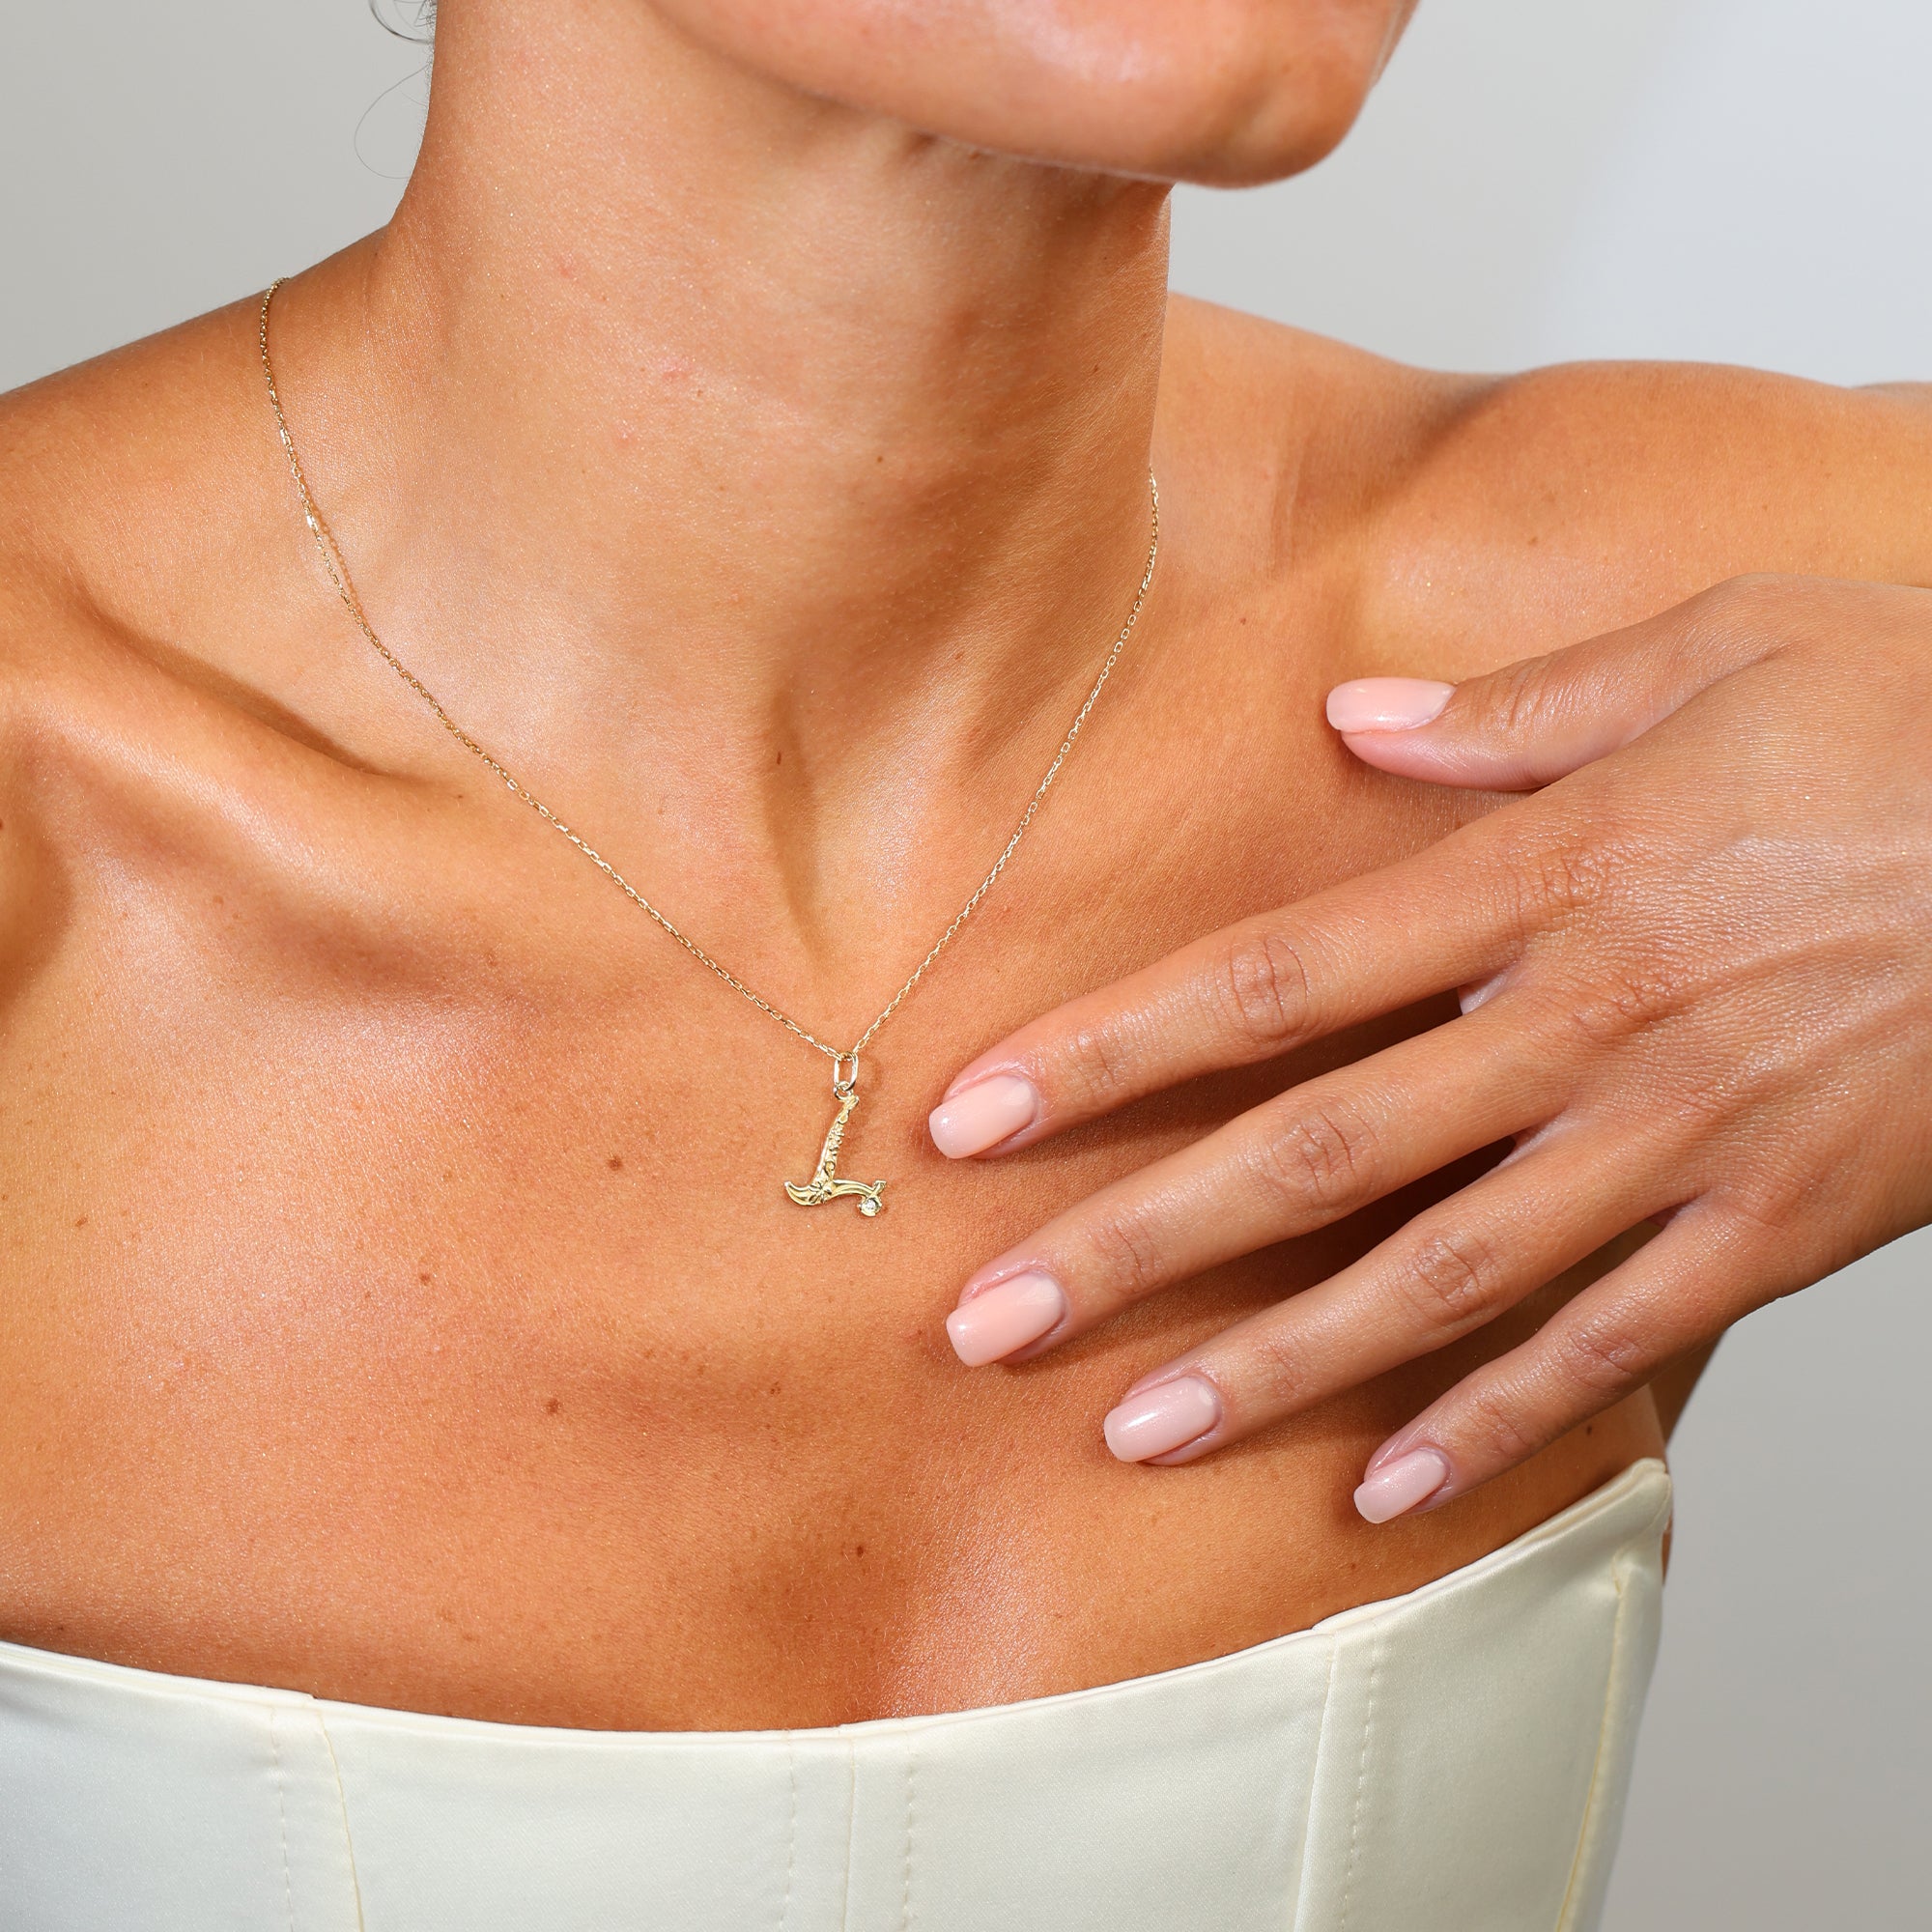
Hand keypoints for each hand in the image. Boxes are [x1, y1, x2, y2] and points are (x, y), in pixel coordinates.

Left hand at [930, 575, 1931, 1520]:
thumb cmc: (1919, 716)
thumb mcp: (1717, 646)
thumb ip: (1519, 711)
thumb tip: (1356, 723)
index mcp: (1543, 883)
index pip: (1271, 983)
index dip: (1109, 1054)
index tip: (975, 1115)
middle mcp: (1580, 1028)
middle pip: (1312, 1154)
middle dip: (1134, 1244)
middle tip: (986, 1322)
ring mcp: (1677, 1143)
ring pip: (1433, 1277)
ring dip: (1272, 1364)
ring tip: (1132, 1433)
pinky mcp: (1776, 1228)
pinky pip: (1610, 1346)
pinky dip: (1494, 1423)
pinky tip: (1382, 1490)